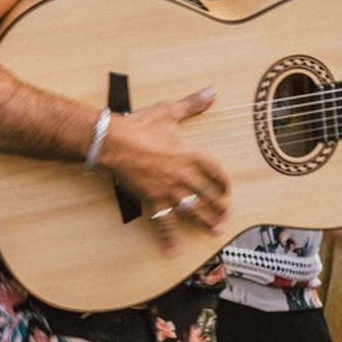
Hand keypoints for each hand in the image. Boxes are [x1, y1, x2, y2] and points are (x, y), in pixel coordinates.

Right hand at [97, 88, 229, 251]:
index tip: (227, 189)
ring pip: (194, 210)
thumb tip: (212, 92)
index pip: (216, 171)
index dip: (223, 182)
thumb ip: (193, 104)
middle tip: (226, 214)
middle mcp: (185, 175)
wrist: (114, 141)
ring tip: (215, 230)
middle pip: (209, 195)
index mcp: (192, 154)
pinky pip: (163, 223)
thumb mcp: (169, 111)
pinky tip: (174, 250)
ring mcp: (170, 190)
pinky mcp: (153, 200)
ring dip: (206, 221)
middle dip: (220, 206)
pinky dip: (169, 238)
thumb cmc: (140, 125)